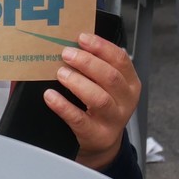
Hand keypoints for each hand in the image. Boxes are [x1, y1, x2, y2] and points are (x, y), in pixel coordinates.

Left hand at [43, 33, 139, 169]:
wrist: (100, 140)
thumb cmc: (98, 104)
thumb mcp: (103, 84)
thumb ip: (92, 66)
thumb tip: (65, 44)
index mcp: (129, 83)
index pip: (121, 60)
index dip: (101, 47)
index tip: (82, 37)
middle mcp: (125, 100)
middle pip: (110, 77)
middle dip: (87, 62)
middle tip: (66, 53)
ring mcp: (112, 119)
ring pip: (99, 99)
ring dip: (77, 83)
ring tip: (60, 73)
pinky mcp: (96, 134)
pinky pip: (79, 119)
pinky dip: (63, 106)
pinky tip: (50, 96)